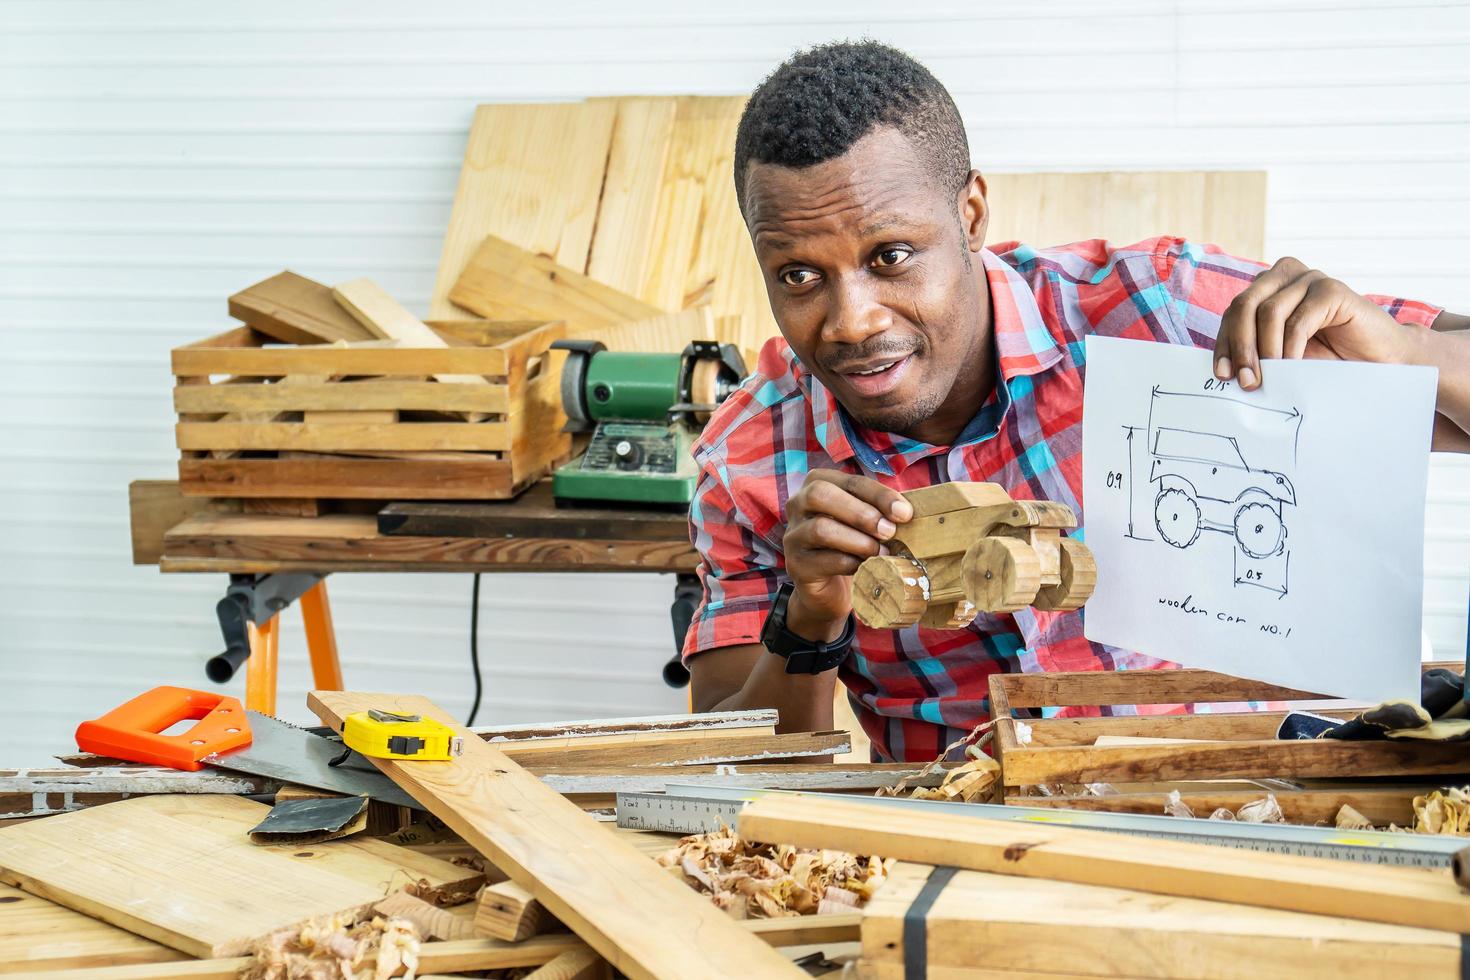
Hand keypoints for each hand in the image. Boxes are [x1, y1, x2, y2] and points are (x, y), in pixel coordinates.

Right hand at [782, 470, 912, 636]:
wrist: (827, 588)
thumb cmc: (850, 546)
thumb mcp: (863, 522)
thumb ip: (878, 511)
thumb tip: (904, 512)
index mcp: (816, 484)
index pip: (849, 481)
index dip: (879, 494)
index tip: (904, 512)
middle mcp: (797, 505)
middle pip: (821, 495)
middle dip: (861, 513)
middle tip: (889, 531)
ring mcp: (793, 536)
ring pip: (821, 529)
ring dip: (859, 541)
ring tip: (882, 552)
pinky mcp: (796, 565)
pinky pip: (825, 560)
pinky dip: (852, 563)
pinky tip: (868, 567)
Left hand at [1214, 256, 1414, 389]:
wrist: (1380, 359)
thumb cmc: (1328, 358)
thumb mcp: (1282, 355)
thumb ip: (1256, 354)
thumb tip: (1224, 373)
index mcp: (1267, 289)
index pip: (1233, 313)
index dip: (1224, 344)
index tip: (1222, 376)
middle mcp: (1284, 276)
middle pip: (1244, 306)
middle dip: (1239, 347)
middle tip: (1245, 382)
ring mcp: (1309, 279)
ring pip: (1268, 312)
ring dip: (1263, 351)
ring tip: (1266, 379)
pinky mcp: (1332, 289)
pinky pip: (1298, 320)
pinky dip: (1290, 348)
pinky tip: (1291, 368)